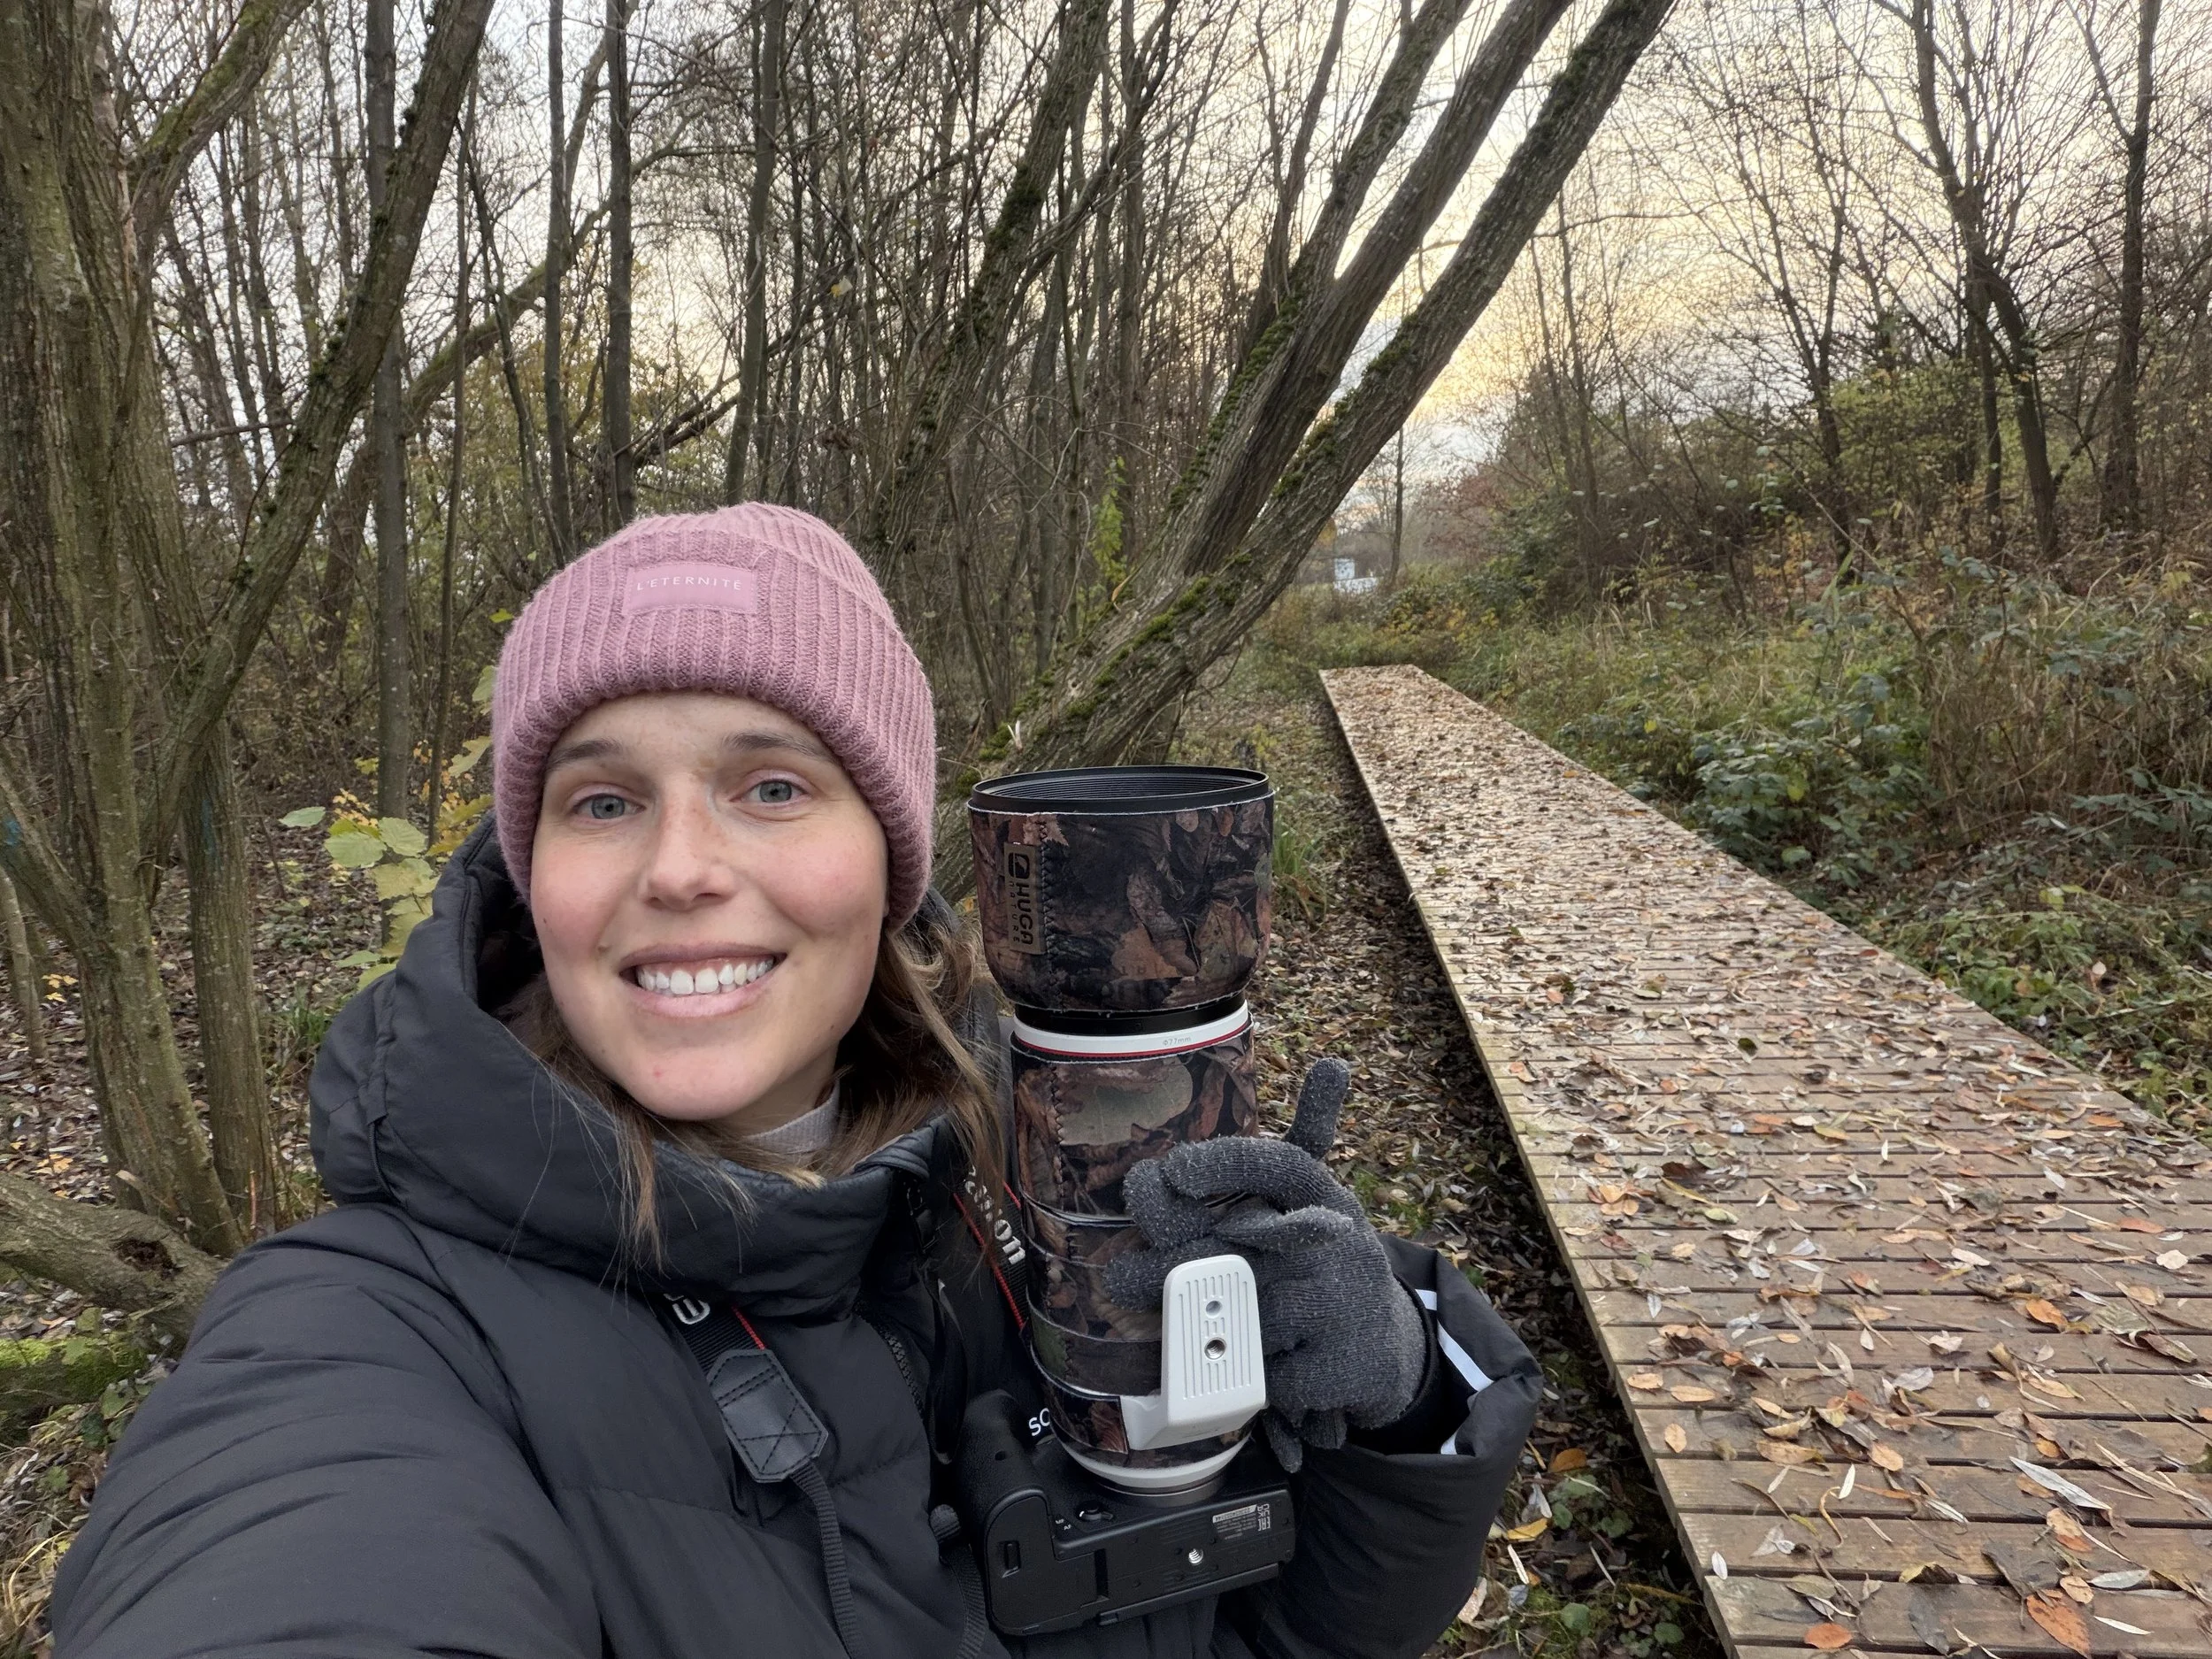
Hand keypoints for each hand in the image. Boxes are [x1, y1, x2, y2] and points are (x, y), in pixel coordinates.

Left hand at [1105, 1059, 1427, 1471]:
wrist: (1384, 1344)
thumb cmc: (1313, 1269)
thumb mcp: (1296, 1218)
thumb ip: (1234, 1205)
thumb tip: (1146, 1187)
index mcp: (1321, 1196)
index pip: (1276, 1166)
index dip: (1224, 1164)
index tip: (1174, 1169)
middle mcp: (1334, 1241)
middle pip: (1233, 1253)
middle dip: (1166, 1269)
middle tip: (1119, 1279)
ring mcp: (1339, 1302)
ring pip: (1239, 1317)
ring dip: (1211, 1329)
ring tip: (1208, 1331)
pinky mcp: (1337, 1363)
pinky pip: (1261, 1374)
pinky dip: (1247, 1376)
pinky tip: (1259, 1366)